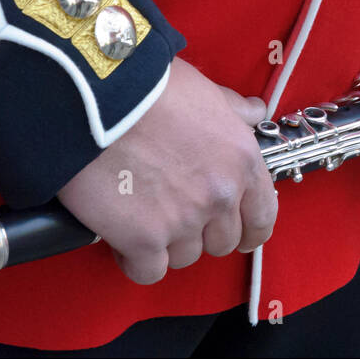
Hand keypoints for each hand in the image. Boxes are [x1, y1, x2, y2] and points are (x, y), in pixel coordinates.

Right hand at [57, 57, 276, 284]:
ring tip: (142, 217)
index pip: (262, 216)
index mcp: (242, 159)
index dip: (249, 229)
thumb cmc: (148, 87)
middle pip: (222, 241)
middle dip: (200, 232)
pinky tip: (123, 239)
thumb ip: (233, 110)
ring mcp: (184, 220)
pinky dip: (135, 260)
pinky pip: (149, 271)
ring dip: (166, 244)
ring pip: (185, 257)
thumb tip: (254, 111)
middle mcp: (220, 194)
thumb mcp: (204, 89)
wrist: (97, 97)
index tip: (237, 233)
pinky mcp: (144, 239)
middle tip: (173, 213)